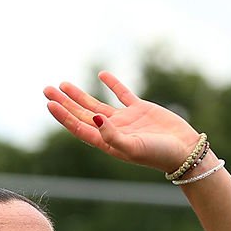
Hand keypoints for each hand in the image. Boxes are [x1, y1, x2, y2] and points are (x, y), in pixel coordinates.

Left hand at [44, 71, 200, 174]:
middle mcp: (112, 131)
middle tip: (47, 89)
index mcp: (107, 143)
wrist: (184, 151)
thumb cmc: (158, 154)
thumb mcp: (133, 148)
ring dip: (79, 95)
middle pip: (82, 115)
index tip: (49, 103)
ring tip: (63, 84)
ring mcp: (125, 120)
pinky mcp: (140, 109)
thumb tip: (94, 118)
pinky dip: (112, 84)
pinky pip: (122, 94)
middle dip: (64, 103)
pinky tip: (101, 75)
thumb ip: (112, 135)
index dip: (63, 116)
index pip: (79, 127)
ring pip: (96, 104)